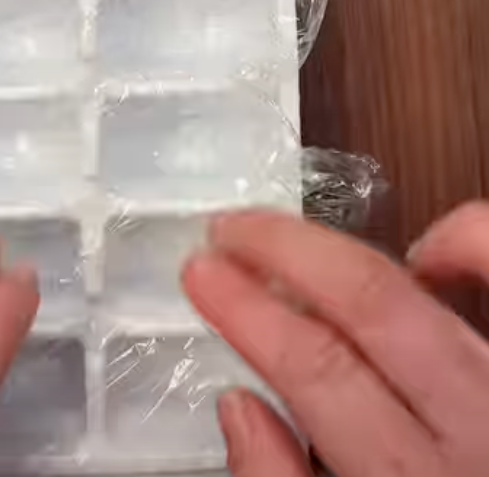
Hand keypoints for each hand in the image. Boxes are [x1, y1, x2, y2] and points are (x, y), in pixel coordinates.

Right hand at [183, 204, 488, 476]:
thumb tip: (239, 406)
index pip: (318, 372)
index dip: (250, 309)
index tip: (204, 271)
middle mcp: (476, 435)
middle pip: (375, 307)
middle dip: (289, 251)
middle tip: (233, 229)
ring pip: (440, 290)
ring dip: (359, 250)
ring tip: (301, 239)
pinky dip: (470, 243)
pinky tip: (426, 255)